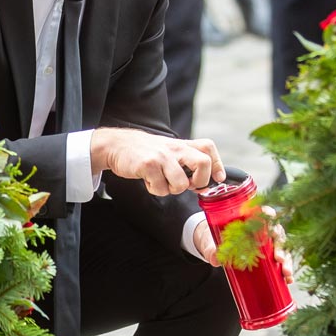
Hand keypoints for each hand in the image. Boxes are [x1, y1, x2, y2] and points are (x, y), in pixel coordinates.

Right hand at [90, 127, 223, 196]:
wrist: (116, 145)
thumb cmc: (144, 152)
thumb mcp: (167, 150)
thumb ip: (184, 161)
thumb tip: (204, 182)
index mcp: (181, 145)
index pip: (207, 148)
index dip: (218, 164)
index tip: (219, 179)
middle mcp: (174, 148)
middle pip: (203, 163)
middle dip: (200, 181)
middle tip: (190, 186)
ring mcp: (162, 156)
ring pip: (181, 184)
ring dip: (172, 190)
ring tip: (161, 182)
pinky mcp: (148, 165)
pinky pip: (161, 188)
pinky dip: (155, 189)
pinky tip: (148, 180)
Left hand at [191, 209, 294, 284]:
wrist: (215, 245)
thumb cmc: (216, 238)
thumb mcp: (211, 242)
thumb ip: (212, 249)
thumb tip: (215, 259)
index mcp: (249, 218)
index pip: (262, 211)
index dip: (268, 213)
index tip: (271, 218)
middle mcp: (263, 228)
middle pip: (276, 232)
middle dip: (280, 245)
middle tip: (278, 258)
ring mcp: (268, 242)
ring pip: (283, 248)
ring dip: (287, 260)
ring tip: (286, 273)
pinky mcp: (270, 255)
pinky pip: (281, 262)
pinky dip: (286, 271)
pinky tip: (288, 280)